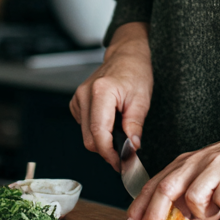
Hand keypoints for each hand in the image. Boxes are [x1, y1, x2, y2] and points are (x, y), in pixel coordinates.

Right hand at [69, 22, 151, 170]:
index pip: (99, 134)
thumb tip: (131, 148)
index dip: (110, 154)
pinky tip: (109, 123)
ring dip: (101, 141)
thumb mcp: (142, 99)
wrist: (126, 55)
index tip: (121, 163)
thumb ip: (135, 125)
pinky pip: (83, 126)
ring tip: (119, 135)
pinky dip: (96, 131)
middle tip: (125, 155)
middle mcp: (84, 94)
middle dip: (107, 151)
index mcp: (101, 92)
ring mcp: (78, 98)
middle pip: (89, 138)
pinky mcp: (77, 102)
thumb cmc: (135, 72)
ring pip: (85, 134)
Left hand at [126, 126, 219, 219]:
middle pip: (165, 190)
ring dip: (204, 212)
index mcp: (185, 163)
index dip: (139, 206)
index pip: (154, 184)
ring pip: (194, 197)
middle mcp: (196, 161)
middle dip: (152, 217)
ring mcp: (215, 165)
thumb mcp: (206, 176)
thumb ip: (190, 196)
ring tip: (219, 207)